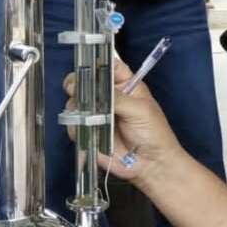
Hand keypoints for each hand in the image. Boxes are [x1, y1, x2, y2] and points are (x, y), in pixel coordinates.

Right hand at [63, 59, 178, 181]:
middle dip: (78, 83)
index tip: (86, 63)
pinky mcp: (88, 132)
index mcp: (126, 86)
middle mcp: (108, 98)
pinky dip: (75, 124)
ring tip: (85, 113)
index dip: (97, 62)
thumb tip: (95, 90)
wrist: (150, 163)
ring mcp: (96, 115)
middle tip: (74, 88)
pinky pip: (73, 124)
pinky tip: (86, 129)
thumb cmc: (153, 133)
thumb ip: (118, 99)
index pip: (109, 67)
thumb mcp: (140, 110)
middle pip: (86, 82)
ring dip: (76, 105)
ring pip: (75, 102)